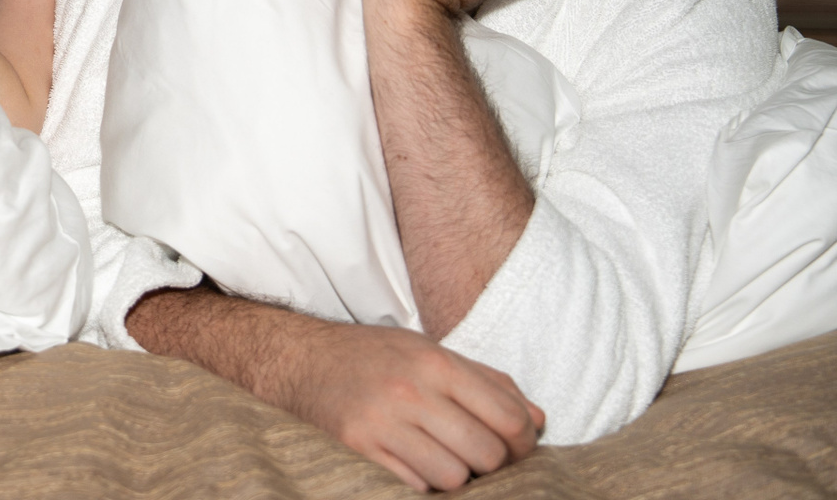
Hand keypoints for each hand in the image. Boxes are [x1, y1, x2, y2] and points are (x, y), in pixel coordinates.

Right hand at [277, 322, 545, 491]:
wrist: (300, 358)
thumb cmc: (374, 356)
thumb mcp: (430, 351)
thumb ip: (488, 382)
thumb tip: (538, 421)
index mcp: (435, 363)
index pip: (509, 417)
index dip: (524, 441)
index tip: (515, 445)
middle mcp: (410, 391)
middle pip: (487, 454)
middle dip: (491, 463)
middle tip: (476, 455)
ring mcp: (381, 423)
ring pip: (453, 477)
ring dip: (454, 475)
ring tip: (439, 457)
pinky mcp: (357, 449)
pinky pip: (414, 487)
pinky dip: (420, 482)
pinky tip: (410, 462)